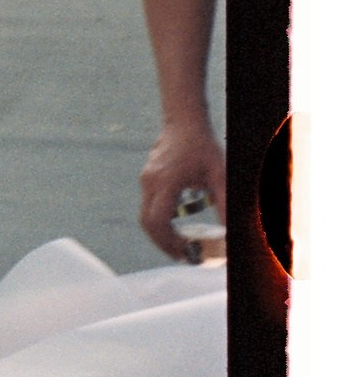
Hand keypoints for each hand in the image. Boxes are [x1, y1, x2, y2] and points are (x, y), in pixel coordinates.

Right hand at [140, 116, 224, 257]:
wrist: (184, 122)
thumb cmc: (203, 147)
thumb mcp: (219, 176)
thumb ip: (224, 204)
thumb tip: (230, 231)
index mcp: (166, 182)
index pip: (158, 221)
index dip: (169, 241)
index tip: (186, 251)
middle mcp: (151, 183)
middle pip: (147, 223)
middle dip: (163, 243)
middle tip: (182, 255)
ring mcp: (146, 180)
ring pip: (145, 216)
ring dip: (161, 233)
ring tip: (180, 244)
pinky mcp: (147, 178)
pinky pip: (148, 206)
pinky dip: (160, 221)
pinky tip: (177, 224)